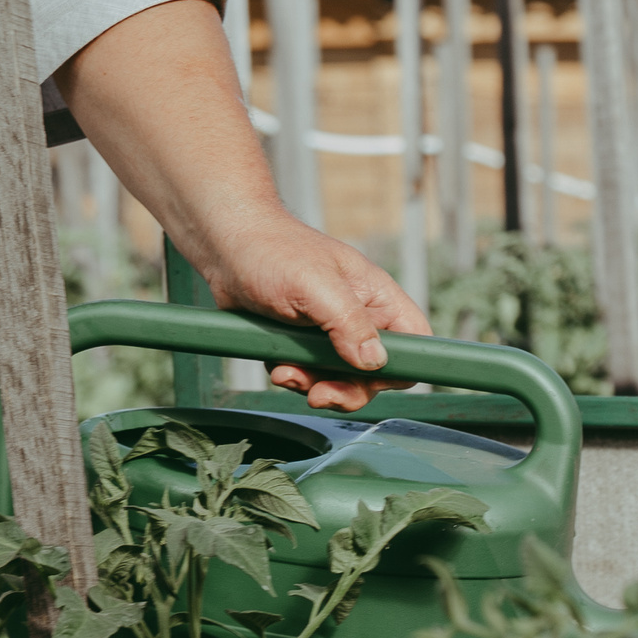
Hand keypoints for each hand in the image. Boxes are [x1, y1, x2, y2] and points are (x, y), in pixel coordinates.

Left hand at [187, 208, 430, 411]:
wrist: (224, 244)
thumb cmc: (272, 250)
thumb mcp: (316, 286)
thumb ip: (349, 323)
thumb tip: (375, 362)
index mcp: (375, 297)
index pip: (413, 341)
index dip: (399, 368)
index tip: (368, 380)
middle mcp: (358, 316)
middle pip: (375, 372)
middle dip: (347, 389)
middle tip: (319, 394)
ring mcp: (329, 331)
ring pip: (339, 379)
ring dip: (313, 384)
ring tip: (286, 372)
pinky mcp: (302, 342)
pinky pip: (308, 374)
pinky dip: (292, 376)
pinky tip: (275, 363)